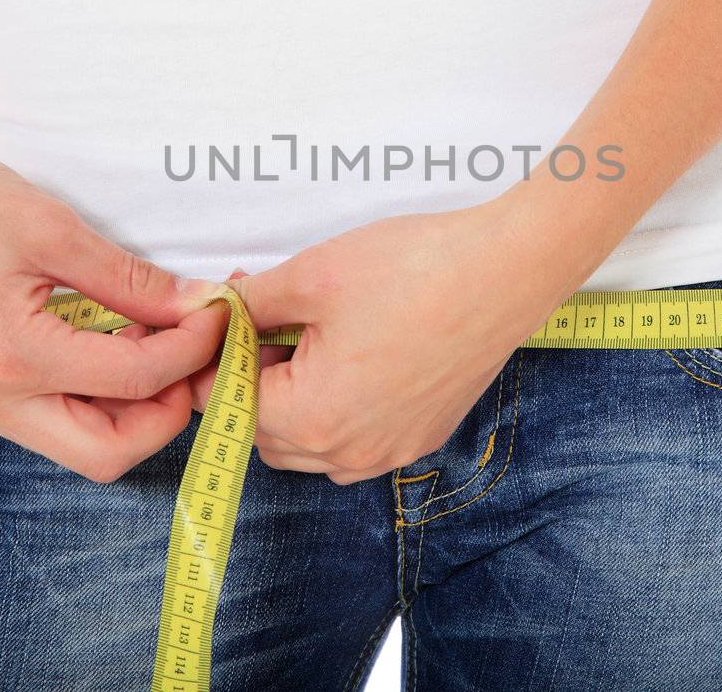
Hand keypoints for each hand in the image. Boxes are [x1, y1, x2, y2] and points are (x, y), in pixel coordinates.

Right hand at [0, 111, 226, 481]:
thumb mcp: (51, 228)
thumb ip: (129, 279)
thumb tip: (195, 306)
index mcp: (10, 357)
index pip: (134, 382)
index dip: (191, 351)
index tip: (220, 315)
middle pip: (104, 453)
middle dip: (163, 414)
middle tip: (193, 357)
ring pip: (72, 442)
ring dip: (126, 407)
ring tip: (154, 342)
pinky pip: (41, 416)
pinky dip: (86, 393)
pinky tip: (107, 341)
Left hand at [231, 199, 572, 483]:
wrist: (505, 270)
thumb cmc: (412, 269)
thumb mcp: (311, 275)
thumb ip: (250, 303)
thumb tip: (216, 311)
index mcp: (314, 418)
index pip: (230, 405)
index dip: (220, 357)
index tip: (228, 318)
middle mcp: (351, 453)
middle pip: (266, 434)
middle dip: (254, 382)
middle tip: (267, 321)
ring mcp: (391, 451)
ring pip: (310, 447)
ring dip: (293, 403)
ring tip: (309, 337)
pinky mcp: (422, 437)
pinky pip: (356, 444)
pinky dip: (338, 411)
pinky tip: (352, 356)